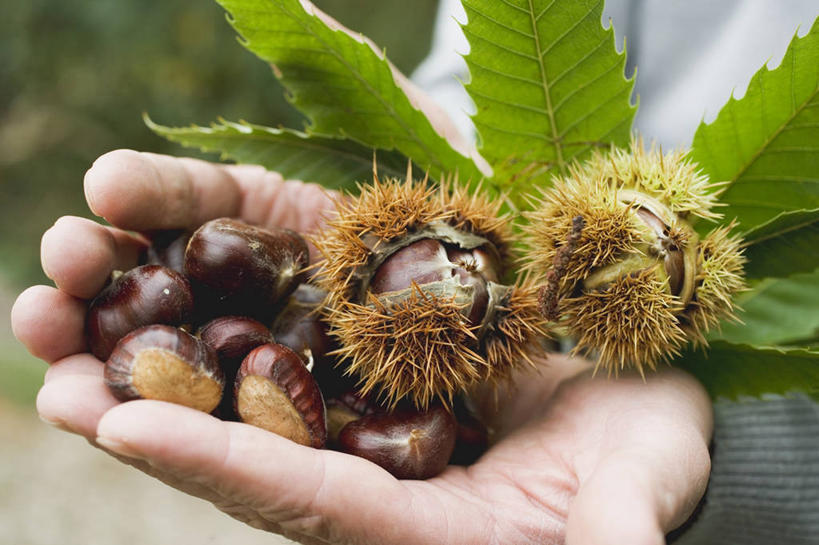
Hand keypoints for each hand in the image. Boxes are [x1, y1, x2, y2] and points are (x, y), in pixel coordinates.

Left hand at [12, 150, 711, 544]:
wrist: (638, 408)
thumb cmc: (643, 458)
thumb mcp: (635, 490)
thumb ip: (610, 526)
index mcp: (411, 515)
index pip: (301, 496)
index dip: (216, 466)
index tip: (121, 425)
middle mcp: (364, 457)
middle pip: (229, 439)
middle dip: (130, 396)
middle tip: (38, 343)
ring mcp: (360, 392)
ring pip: (232, 369)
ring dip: (142, 325)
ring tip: (56, 279)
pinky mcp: (369, 336)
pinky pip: (276, 312)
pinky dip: (208, 278)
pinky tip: (148, 236)